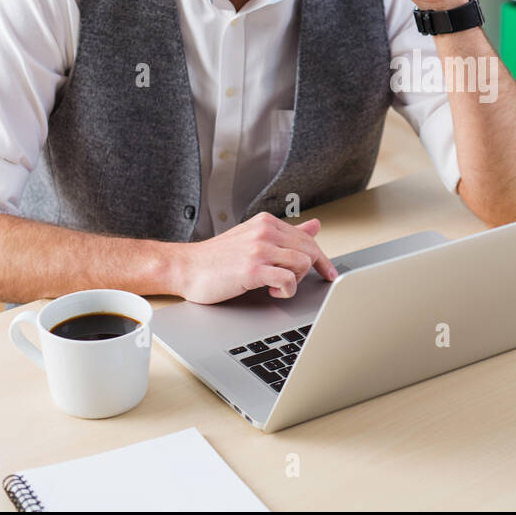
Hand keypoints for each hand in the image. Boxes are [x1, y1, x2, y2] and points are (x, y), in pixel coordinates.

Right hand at [174, 213, 338, 304]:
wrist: (186, 268)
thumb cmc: (217, 258)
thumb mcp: (253, 238)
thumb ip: (286, 233)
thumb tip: (315, 225)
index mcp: (267, 223)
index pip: (308, 238)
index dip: (322, 258)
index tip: (329, 273)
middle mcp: (265, 231)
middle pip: (310, 250)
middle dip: (310, 271)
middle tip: (294, 284)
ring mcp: (259, 249)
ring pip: (302, 263)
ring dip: (295, 281)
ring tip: (276, 286)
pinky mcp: (253, 269)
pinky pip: (288, 280)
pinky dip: (286, 291)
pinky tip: (271, 292)